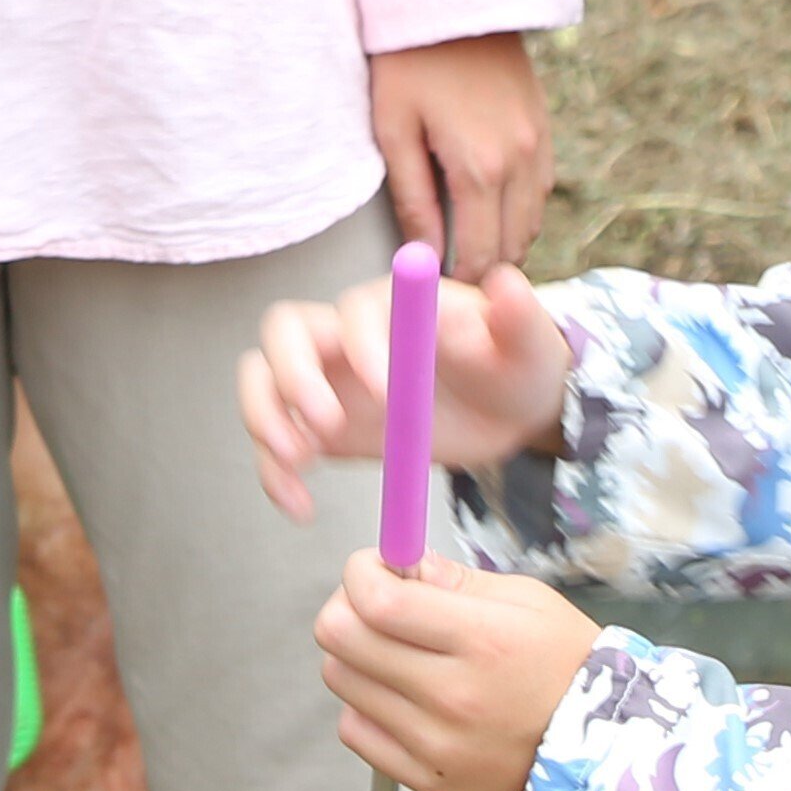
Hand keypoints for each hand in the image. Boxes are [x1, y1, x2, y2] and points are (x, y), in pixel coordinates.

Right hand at [241, 261, 572, 521]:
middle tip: (323, 424)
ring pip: (264, 379)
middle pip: (286, 332)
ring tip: (297, 462)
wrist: (506, 408)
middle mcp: (346, 334)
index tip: (385, 391)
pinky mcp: (320, 426)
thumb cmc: (513, 360)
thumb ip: (517, 315)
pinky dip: (275, 473)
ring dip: (266, 417)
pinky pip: (278, 440)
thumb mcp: (526, 342)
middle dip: (293, 375)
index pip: (355, 310)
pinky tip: (300, 506)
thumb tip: (506, 285)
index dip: (361, 345)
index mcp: (392, 306)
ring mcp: (327, 379)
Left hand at [314, 551, 600, 790]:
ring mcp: (436, 745)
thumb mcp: (525, 600)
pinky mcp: (427, 780)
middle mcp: (453, 696)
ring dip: (357, 654)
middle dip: (348, 605)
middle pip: (341, 637)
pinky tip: (403, 695)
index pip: (377, 600)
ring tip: (399, 650)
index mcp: (482, 640)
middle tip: (378, 603)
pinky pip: (356, 730)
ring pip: (340, 680)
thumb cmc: (566, 665)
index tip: (373, 566)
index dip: (359, 572)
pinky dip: (366, 704)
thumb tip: (395, 560)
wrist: (602, 752)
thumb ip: (452, 578)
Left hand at [372, 29, 552, 275]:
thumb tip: (422, 257)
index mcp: (480, 168)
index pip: (479, 256)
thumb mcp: (394, 129)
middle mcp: (521, 161)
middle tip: (449, 284)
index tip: (434, 299)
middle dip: (484, 272)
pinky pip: (542, 189)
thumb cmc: (408, 61)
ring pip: (533, 222)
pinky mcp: (543, 124)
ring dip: (506, 243)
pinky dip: (521, 211)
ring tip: (467, 251)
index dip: (458, 286)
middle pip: (513, 247)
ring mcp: (539, 142)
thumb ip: (412, 198)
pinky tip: (491, 211)